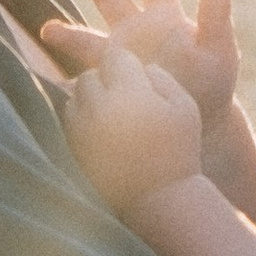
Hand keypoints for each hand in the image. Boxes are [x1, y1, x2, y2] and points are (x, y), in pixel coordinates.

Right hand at [55, 0, 242, 129]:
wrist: (198, 122)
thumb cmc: (213, 84)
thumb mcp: (219, 51)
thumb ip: (217, 16)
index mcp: (165, 17)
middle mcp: (136, 31)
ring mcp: (119, 57)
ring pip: (89, 40)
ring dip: (68, 35)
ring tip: (48, 30)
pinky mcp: (109, 84)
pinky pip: (85, 77)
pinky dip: (70, 76)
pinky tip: (50, 77)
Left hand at [55, 44, 206, 215]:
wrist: (158, 198)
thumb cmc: (179, 151)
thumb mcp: (185, 108)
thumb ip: (163, 78)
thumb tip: (142, 67)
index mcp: (130, 93)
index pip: (115, 57)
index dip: (127, 63)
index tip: (136, 76)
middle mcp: (99, 107)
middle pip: (89, 75)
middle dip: (105, 80)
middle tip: (125, 96)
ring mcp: (82, 129)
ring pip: (75, 95)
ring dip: (91, 98)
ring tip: (113, 114)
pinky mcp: (72, 147)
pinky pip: (69, 118)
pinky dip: (82, 117)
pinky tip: (103, 130)